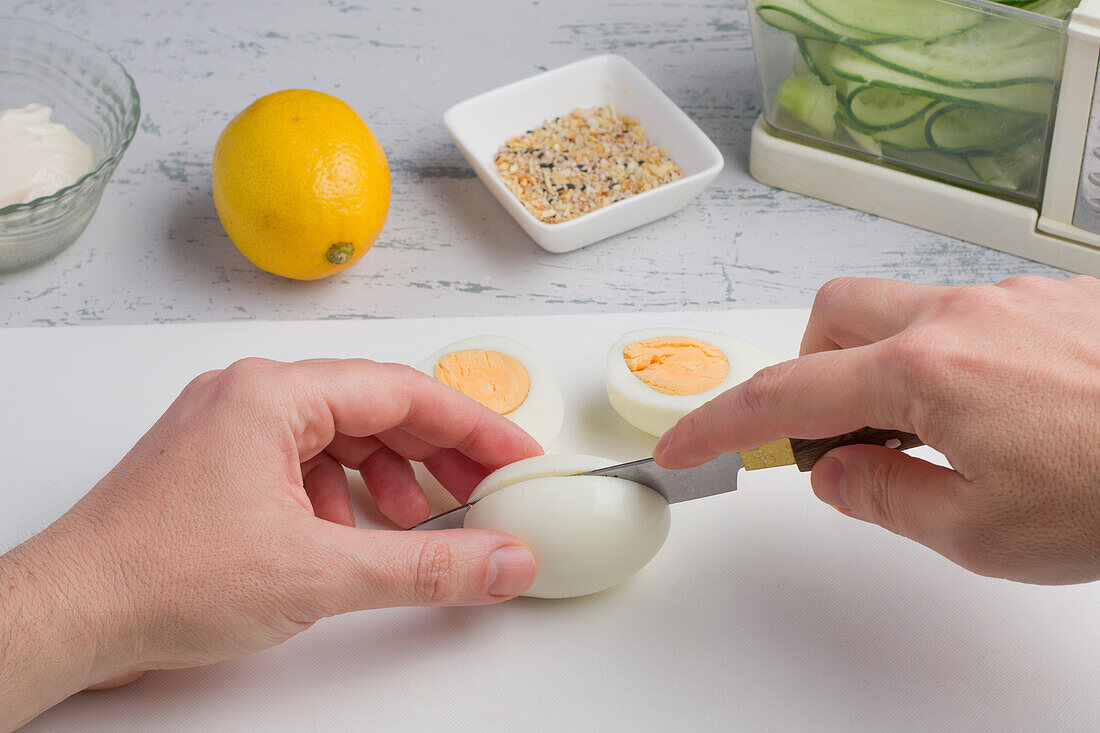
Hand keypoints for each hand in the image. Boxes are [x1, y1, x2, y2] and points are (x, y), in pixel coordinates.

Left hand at [0, 359, 541, 728]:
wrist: (68, 614)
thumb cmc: (161, 577)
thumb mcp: (319, 574)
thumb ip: (426, 566)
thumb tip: (502, 560)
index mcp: (273, 393)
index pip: (403, 392)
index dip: (473, 426)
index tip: (517, 456)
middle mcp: (251, 396)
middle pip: (374, 408)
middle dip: (436, 453)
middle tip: (487, 490)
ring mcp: (230, 429)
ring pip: (339, 434)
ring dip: (390, 476)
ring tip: (424, 520)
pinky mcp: (219, 465)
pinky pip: (303, 461)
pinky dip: (343, 493)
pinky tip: (354, 533)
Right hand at [654, 275, 1099, 584]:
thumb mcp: (984, 533)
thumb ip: (886, 498)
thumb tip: (837, 476)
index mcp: (926, 371)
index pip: (786, 394)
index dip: (721, 423)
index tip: (683, 444)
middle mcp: (960, 316)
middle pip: (833, 316)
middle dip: (808, 372)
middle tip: (834, 439)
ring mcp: (1011, 301)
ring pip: (900, 310)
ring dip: (880, 369)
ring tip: (925, 437)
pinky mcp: (1056, 302)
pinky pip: (965, 315)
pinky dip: (942, 360)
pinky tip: (993, 414)